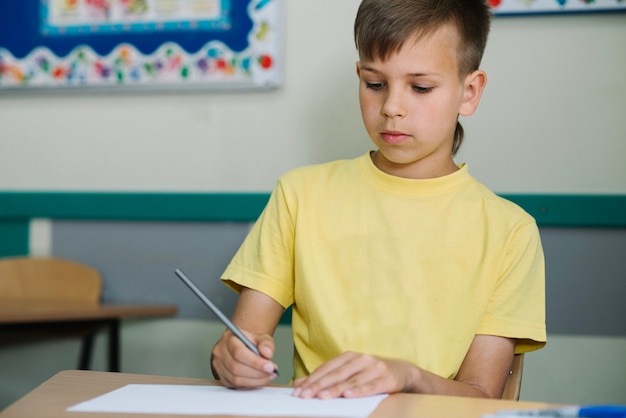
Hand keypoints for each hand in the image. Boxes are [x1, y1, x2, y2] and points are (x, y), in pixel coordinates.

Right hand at [211, 329, 278, 388]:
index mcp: (229, 338)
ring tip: (268, 376)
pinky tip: (259, 380)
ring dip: (255, 381)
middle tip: (271, 372)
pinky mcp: (222, 377)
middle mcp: (220, 352)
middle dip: (257, 373)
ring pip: (235, 379)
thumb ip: (266, 343)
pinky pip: (235, 385)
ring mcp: (219, 365)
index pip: (239, 352)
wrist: (242, 346)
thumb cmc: (251, 342)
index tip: (270, 366)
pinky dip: (249, 385)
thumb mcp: (261, 337)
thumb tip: (267, 353)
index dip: (255, 362)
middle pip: (236, 368)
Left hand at [292, 351, 416, 398]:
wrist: (403, 371)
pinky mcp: (387, 378)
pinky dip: (359, 391)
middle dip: (319, 385)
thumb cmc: (372, 373)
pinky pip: (371, 386)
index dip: (312, 378)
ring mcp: (374, 368)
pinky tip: (349, 395)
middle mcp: (361, 359)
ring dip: (336, 389)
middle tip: (305, 394)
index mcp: (350, 356)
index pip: (327, 368)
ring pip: (352, 380)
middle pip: (337, 374)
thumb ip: (327, 376)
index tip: (299, 389)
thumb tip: (299, 383)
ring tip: (322, 396)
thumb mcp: (350, 371)